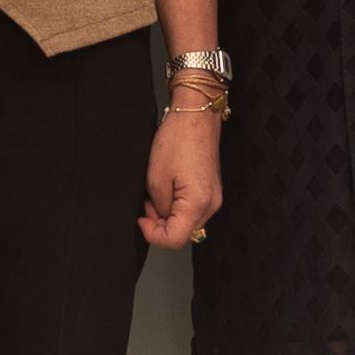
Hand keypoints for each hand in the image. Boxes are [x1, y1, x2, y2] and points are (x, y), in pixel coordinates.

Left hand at [140, 94, 222, 247]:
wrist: (195, 115)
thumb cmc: (177, 139)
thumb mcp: (156, 179)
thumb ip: (158, 207)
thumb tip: (160, 218)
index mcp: (199, 204)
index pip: (175, 239)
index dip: (153, 234)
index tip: (141, 220)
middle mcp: (212, 204)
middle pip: (183, 233)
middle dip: (161, 225)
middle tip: (146, 206)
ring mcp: (213, 197)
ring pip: (187, 222)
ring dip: (168, 215)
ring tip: (155, 195)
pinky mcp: (211, 190)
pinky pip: (192, 209)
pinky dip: (177, 206)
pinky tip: (167, 190)